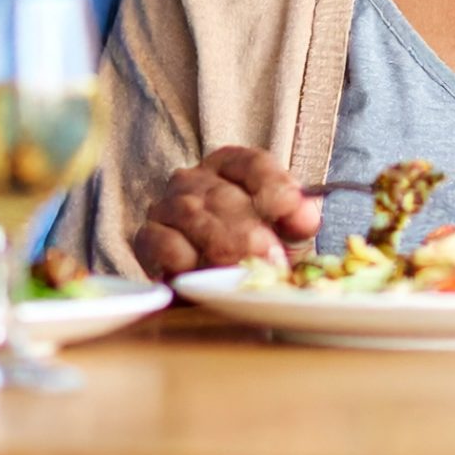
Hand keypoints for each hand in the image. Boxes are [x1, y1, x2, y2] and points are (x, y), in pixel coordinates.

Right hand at [132, 145, 322, 280]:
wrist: (227, 291)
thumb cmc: (261, 253)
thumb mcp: (289, 235)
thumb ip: (299, 220)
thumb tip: (306, 213)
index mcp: (232, 166)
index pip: (253, 163)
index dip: (274, 185)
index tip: (293, 210)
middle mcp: (195, 179)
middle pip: (222, 193)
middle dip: (249, 230)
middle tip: (271, 258)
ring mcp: (167, 206)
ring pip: (191, 215)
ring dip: (220, 245)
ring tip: (242, 269)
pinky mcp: (148, 238)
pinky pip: (161, 241)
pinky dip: (183, 258)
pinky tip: (201, 272)